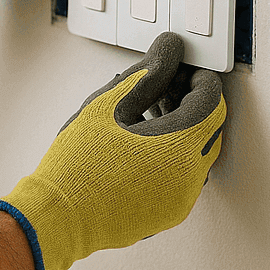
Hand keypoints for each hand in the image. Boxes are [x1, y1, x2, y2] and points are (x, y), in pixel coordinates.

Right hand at [0, 32, 225, 269]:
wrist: (57, 216)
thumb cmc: (77, 166)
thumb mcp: (109, 105)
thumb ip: (147, 74)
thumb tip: (169, 53)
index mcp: (179, 148)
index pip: (211, 102)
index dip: (198, 79)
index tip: (181, 70)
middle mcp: (189, 178)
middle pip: (208, 128)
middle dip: (190, 102)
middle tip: (163, 86)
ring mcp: (180, 200)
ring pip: (196, 153)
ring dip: (182, 129)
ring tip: (147, 112)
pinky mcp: (167, 213)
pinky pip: (183, 176)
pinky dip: (173, 154)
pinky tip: (141, 143)